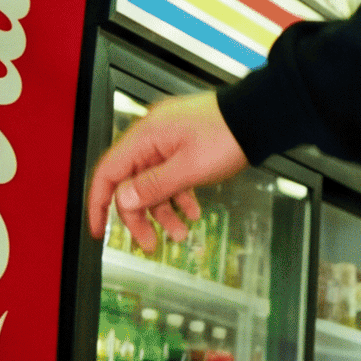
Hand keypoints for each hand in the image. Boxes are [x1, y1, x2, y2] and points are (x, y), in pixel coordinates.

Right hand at [89, 94, 247, 246]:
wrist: (260, 117)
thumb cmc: (228, 135)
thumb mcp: (190, 168)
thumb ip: (154, 186)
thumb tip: (122, 200)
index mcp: (144, 137)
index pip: (108, 173)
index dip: (99, 204)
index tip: (99, 231)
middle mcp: (151, 137)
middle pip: (130, 183)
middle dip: (138, 216)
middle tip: (149, 243)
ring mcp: (167, 142)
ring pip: (154, 184)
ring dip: (163, 211)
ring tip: (180, 234)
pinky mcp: (183, 147)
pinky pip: (172, 176)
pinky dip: (179, 197)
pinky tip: (192, 213)